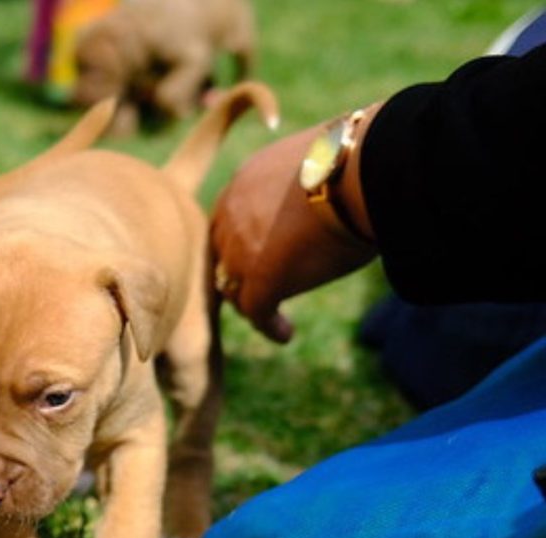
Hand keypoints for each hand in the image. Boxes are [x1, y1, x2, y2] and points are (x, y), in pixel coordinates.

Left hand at [210, 120, 378, 341]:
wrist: (360, 167)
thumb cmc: (358, 157)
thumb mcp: (318, 161)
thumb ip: (308, 181)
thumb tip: (335, 187)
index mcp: (245, 182)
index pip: (231, 219)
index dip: (242, 239)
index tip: (259, 251)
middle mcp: (233, 215)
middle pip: (225, 255)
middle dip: (238, 272)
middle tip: (259, 287)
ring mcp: (241, 250)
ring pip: (235, 287)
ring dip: (252, 302)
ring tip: (272, 314)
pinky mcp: (260, 279)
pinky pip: (256, 311)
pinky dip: (269, 325)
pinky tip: (285, 333)